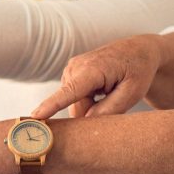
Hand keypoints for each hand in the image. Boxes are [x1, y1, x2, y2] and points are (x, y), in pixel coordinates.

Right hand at [31, 34, 163, 119]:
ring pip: (74, 105)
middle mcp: (75, 67)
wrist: (138, 50)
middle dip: (92, 112)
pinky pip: (74, 99)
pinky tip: (102, 89)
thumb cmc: (138, 70)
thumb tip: (84, 122)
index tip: (34, 117)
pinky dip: (88, 100)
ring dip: (91, 106)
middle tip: (114, 100)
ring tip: (109, 91)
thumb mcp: (132, 93)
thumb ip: (108, 110)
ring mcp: (70, 70)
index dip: (51, 106)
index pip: (69, 92)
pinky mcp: (69, 74)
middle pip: (75, 107)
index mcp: (93, 69)